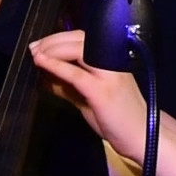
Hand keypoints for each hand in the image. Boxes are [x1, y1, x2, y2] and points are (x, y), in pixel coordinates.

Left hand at [28, 30, 148, 160]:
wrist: (142, 136)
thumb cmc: (118, 119)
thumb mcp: (88, 98)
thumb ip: (69, 86)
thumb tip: (46, 77)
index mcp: (111, 59)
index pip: (83, 39)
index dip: (59, 38)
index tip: (41, 44)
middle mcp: (112, 61)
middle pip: (78, 39)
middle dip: (52, 41)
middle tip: (33, 48)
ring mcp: (109, 74)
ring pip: (77, 50)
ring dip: (52, 50)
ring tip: (36, 54)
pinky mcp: (103, 90)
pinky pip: (75, 73)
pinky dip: (56, 66)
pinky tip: (42, 63)